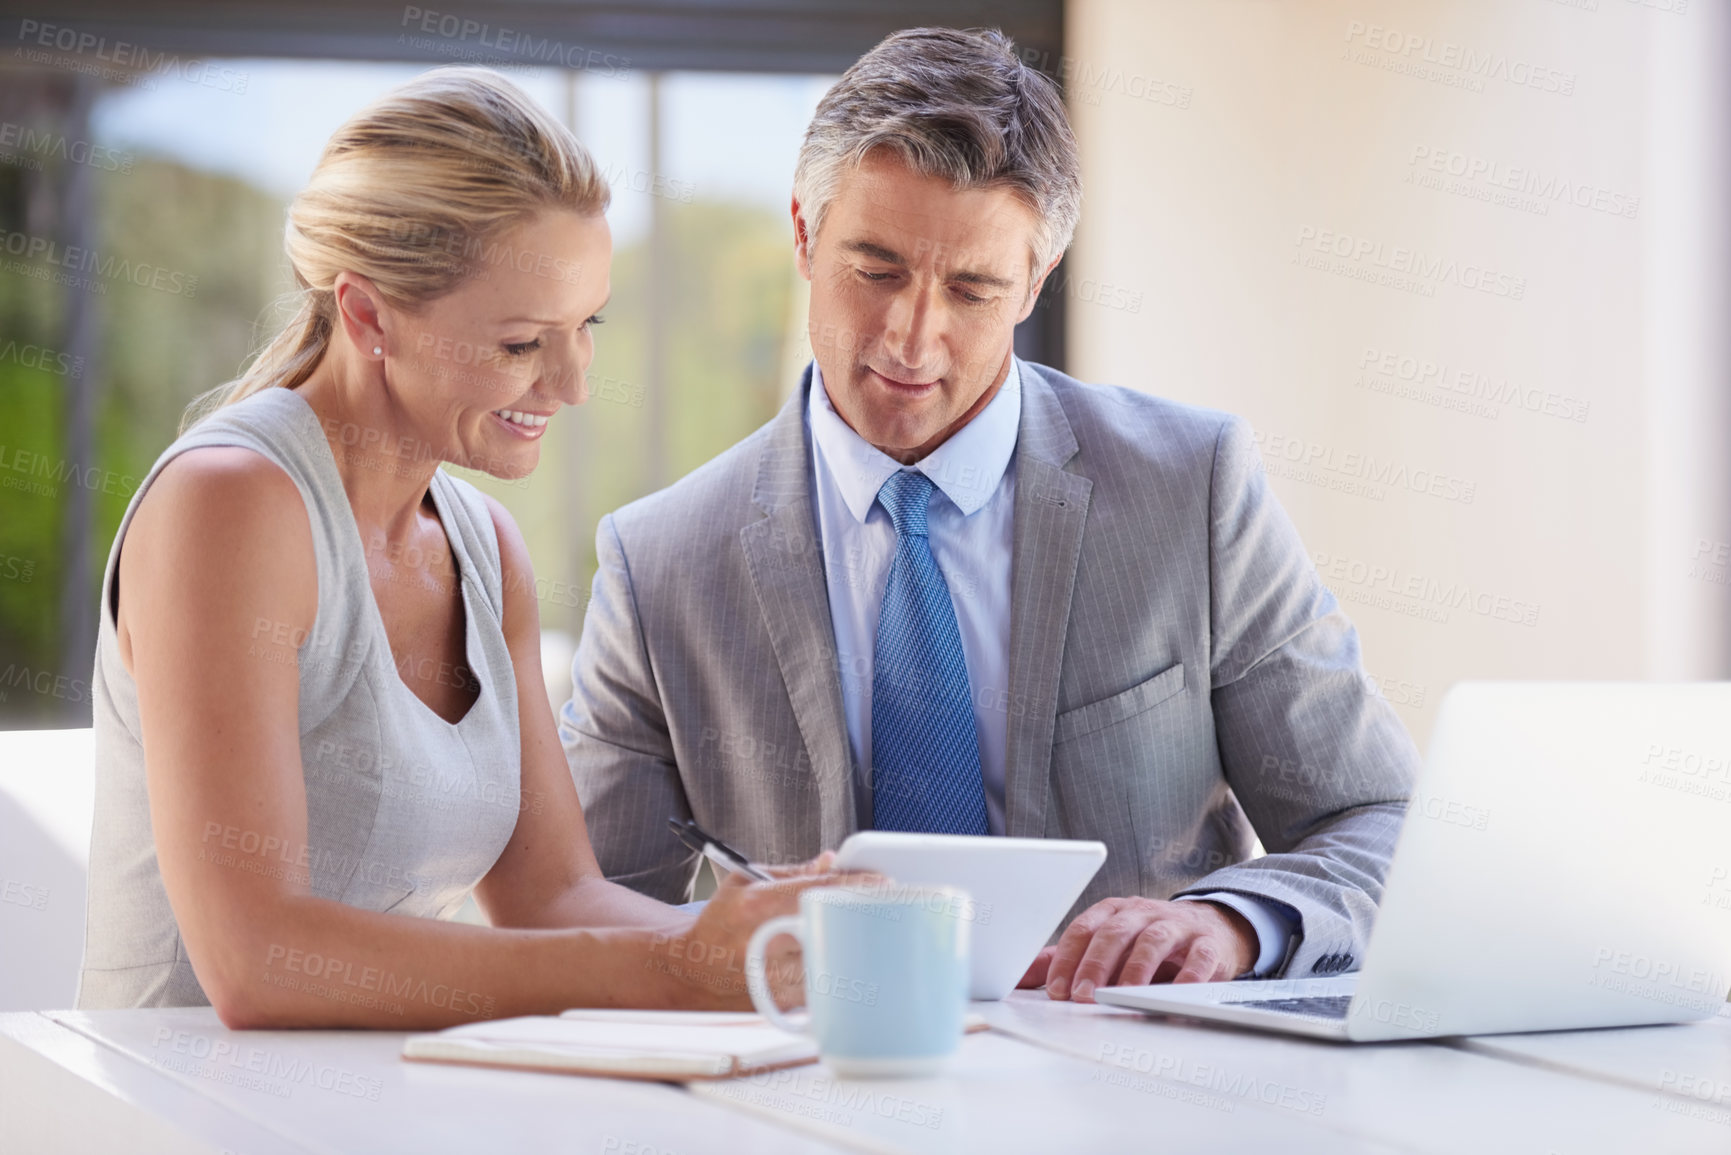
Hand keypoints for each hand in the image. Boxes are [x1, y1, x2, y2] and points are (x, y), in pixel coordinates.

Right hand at [652, 852, 879, 1009]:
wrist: (690, 974)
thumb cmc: (720, 924)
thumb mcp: (746, 882)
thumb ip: (794, 872)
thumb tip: (833, 862)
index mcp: (759, 907)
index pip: (820, 892)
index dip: (857, 886)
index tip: (884, 882)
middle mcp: (767, 944)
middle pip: (835, 927)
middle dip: (861, 917)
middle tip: (884, 909)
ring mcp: (776, 979)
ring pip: (836, 961)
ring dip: (854, 947)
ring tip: (865, 935)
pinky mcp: (783, 1006)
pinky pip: (827, 986)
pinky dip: (838, 972)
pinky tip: (843, 962)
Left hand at [1020, 897, 1256, 1001]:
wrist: (1212, 928)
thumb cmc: (1147, 940)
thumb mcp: (1105, 944)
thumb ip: (1063, 960)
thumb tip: (1016, 977)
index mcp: (1112, 912)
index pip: (1083, 930)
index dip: (1068, 959)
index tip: (1056, 990)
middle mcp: (1142, 913)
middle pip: (1115, 933)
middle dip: (1096, 964)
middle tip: (1083, 996)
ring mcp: (1176, 925)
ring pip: (1154, 940)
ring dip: (1137, 969)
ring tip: (1125, 995)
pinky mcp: (1208, 944)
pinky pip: (1199, 957)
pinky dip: (1189, 975)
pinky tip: (1177, 993)